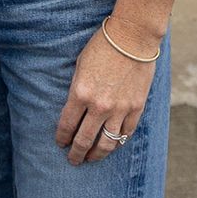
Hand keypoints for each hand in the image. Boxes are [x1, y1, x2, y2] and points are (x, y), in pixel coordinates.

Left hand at [54, 18, 159, 165]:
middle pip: (84, 140)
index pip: (67, 125)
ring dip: (96, 155)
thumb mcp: (80, 66)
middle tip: (72, 160)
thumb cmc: (102, 46)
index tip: (60, 144)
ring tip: (91, 159)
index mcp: (80, 93)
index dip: (62, 138)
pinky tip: (112, 145)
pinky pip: (126, 133)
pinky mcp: (136, 108)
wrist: (132, 37)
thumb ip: (77, 89)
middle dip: (76, 153)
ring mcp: (119, 109)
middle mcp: (99, 106)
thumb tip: (74, 108)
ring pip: (106, 143)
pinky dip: (118, 142)